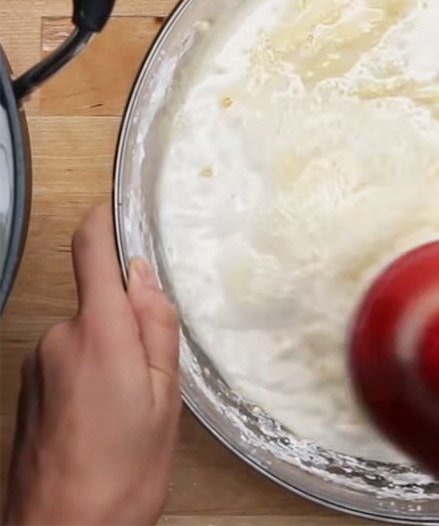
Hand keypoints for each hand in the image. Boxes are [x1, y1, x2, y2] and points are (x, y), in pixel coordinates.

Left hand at [3, 204, 180, 525]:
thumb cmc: (121, 475)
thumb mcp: (165, 396)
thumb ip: (157, 326)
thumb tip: (144, 276)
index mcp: (99, 334)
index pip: (92, 251)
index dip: (104, 220)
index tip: (118, 209)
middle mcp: (58, 339)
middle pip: (100, 299)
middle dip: (130, 319)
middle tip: (153, 371)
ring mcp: (37, 364)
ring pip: (86, 332)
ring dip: (110, 352)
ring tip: (129, 406)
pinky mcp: (27, 387)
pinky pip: (68, 358)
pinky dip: (90, 373)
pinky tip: (104, 418)